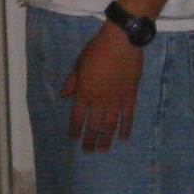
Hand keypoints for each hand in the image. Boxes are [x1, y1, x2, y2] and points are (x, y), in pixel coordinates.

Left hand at [60, 23, 144, 151]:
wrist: (120, 41)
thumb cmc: (97, 49)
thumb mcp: (79, 63)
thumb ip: (72, 81)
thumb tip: (63, 96)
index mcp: (85, 91)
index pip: (78, 116)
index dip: (75, 128)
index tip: (74, 139)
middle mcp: (99, 99)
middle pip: (93, 124)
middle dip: (90, 139)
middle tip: (88, 152)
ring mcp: (116, 98)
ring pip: (110, 124)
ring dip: (106, 138)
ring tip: (104, 150)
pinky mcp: (130, 95)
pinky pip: (128, 115)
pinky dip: (126, 128)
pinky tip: (123, 138)